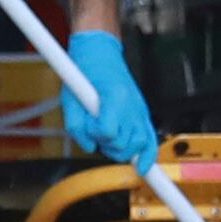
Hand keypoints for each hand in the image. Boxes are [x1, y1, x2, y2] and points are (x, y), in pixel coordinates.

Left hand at [64, 29, 159, 166]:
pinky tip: (142, 167)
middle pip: (123, 143)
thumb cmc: (84, 73)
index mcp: (114, 98)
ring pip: (137, 146)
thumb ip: (76, 126)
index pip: (107, 132)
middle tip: (95, 130)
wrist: (100, 54)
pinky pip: (150, 140)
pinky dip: (148, 156)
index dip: (94, 134)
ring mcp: (140, 110)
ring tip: (107, 136)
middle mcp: (131, 106)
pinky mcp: (143, 113)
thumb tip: (89, 146)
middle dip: (105, 143)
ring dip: (120, 148)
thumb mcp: (70, 97)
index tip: (88, 125)